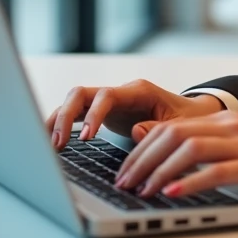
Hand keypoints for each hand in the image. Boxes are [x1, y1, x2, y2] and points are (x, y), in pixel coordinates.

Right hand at [45, 79, 224, 149]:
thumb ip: (158, 127)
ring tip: (48, 147)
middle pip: (81, 94)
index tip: (85, 137)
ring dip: (57, 121)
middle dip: (66, 117)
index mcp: (138, 91)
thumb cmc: (187, 119)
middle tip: (58, 144)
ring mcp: (108, 101)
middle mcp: (119, 92)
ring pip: (73, 102)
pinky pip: (74, 114)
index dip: (93, 114)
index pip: (107, 96)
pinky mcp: (101, 113)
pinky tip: (50, 143)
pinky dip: (60, 125)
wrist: (190, 115)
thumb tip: (135, 131)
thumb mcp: (180, 125)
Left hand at [113, 111, 237, 198]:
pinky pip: (217, 171)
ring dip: (158, 171)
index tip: (125, 169)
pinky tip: (174, 195)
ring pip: (188, 150)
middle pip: (172, 134)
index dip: (142, 147)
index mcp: (227, 121)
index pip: (171, 126)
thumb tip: (179, 158)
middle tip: (123, 182)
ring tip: (141, 190)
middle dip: (140, 160)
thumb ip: (216, 147)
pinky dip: (191, 182)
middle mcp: (232, 127)